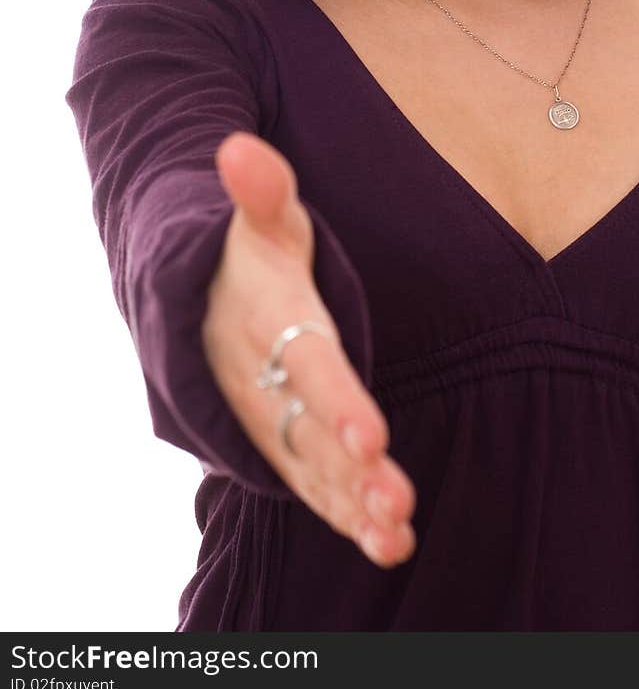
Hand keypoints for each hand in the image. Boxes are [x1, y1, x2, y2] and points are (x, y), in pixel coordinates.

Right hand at [202, 130, 416, 567]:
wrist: (191, 301)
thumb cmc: (246, 254)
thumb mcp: (259, 217)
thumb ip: (260, 188)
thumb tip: (238, 145)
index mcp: (270, 323)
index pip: (308, 366)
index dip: (340, 403)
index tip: (374, 437)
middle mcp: (266, 382)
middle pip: (314, 432)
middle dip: (354, 471)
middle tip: (396, 500)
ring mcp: (271, 419)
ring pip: (314, 469)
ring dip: (354, 504)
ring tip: (397, 536)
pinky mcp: (280, 443)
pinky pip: (313, 485)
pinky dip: (346, 515)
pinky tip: (392, 543)